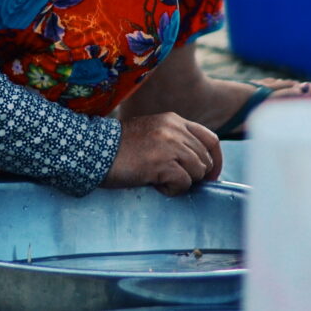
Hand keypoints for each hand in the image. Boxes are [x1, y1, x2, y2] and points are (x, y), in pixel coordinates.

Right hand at [103, 112, 222, 195]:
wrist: (95, 151)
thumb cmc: (121, 147)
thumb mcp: (152, 132)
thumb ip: (175, 139)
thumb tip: (199, 164)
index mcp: (174, 120)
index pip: (211, 139)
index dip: (216, 160)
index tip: (211, 175)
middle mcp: (175, 129)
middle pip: (205, 159)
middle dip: (195, 175)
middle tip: (174, 179)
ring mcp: (170, 145)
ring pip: (197, 172)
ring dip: (182, 181)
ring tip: (159, 179)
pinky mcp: (162, 163)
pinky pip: (183, 183)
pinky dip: (172, 190)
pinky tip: (154, 184)